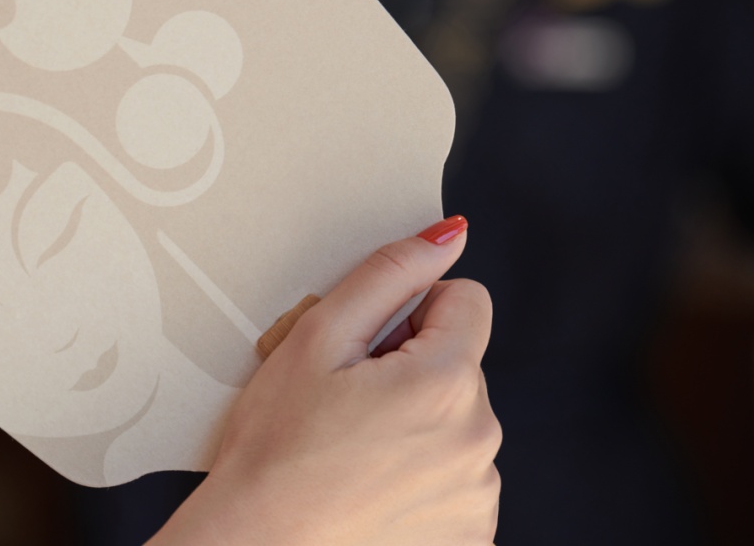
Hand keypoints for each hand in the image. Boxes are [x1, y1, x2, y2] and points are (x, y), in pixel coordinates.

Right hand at [149, 216, 500, 545]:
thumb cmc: (275, 456)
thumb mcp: (318, 340)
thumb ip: (389, 275)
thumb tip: (448, 237)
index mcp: (445, 383)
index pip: (467, 301)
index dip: (415, 312)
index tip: (376, 345)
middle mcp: (478, 439)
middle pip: (462, 365)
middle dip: (414, 370)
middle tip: (352, 403)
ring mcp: (478, 493)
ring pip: (459, 421)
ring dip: (421, 425)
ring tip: (358, 449)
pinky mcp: (470, 533)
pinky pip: (460, 475)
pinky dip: (425, 475)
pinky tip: (375, 485)